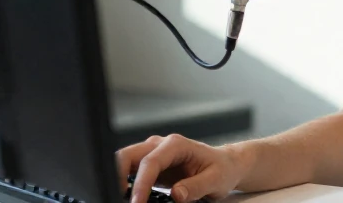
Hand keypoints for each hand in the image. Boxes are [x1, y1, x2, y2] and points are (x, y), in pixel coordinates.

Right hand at [116, 134, 246, 202]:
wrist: (226, 165)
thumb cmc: (222, 170)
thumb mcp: (216, 180)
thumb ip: (196, 186)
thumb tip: (177, 195)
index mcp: (176, 145)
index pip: (150, 162)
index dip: (141, 184)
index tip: (137, 202)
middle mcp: (161, 145)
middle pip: (128, 156)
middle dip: (117, 176)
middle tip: (116, 198)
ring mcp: (153, 153)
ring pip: (124, 161)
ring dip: (118, 179)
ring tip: (118, 198)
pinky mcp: (151, 165)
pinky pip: (131, 171)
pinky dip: (124, 182)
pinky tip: (126, 196)